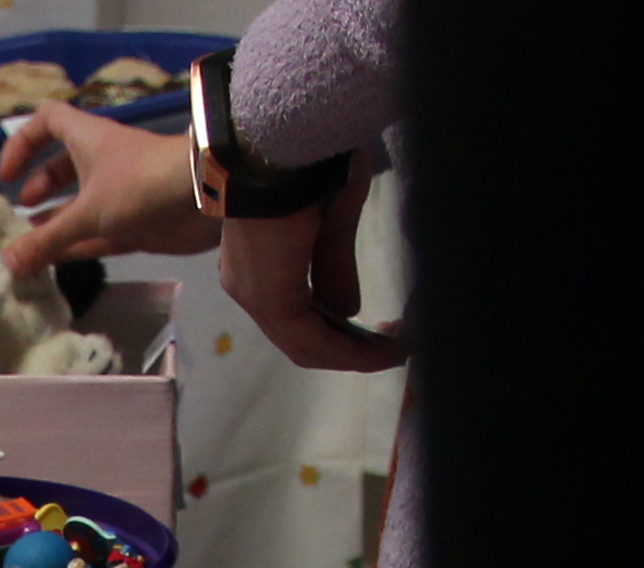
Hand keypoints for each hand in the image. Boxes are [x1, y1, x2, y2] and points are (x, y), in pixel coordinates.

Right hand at [0, 102, 209, 271]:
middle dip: (38, 188)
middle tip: (21, 214)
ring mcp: (119, 192)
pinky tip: (53, 264)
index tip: (8, 174)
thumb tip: (7, 264)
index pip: (47, 121)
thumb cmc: (140, 185)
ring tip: (29, 247)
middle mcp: (101, 161)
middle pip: (62, 166)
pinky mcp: (135, 222)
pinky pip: (97, 232)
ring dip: (55, 223)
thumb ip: (46, 240)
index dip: (23, 142)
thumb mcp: (87, 212)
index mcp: (86, 140)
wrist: (206, 196)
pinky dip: (75, 245)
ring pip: (79, 204)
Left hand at [219, 161, 402, 371]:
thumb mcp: (331, 222)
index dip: (340, 333)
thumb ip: (334, 268)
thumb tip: (347, 311)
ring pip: (304, 343)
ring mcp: (252, 293)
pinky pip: (307, 340)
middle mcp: (246, 284)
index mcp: (258, 264)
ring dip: (353, 354)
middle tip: (394, 347)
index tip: (383, 333)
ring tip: (397, 351)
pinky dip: (346, 351)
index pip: (297, 316)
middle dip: (349, 347)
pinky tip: (383, 350)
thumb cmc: (310, 163)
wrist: (289, 137)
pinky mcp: (267, 297)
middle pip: (299, 336)